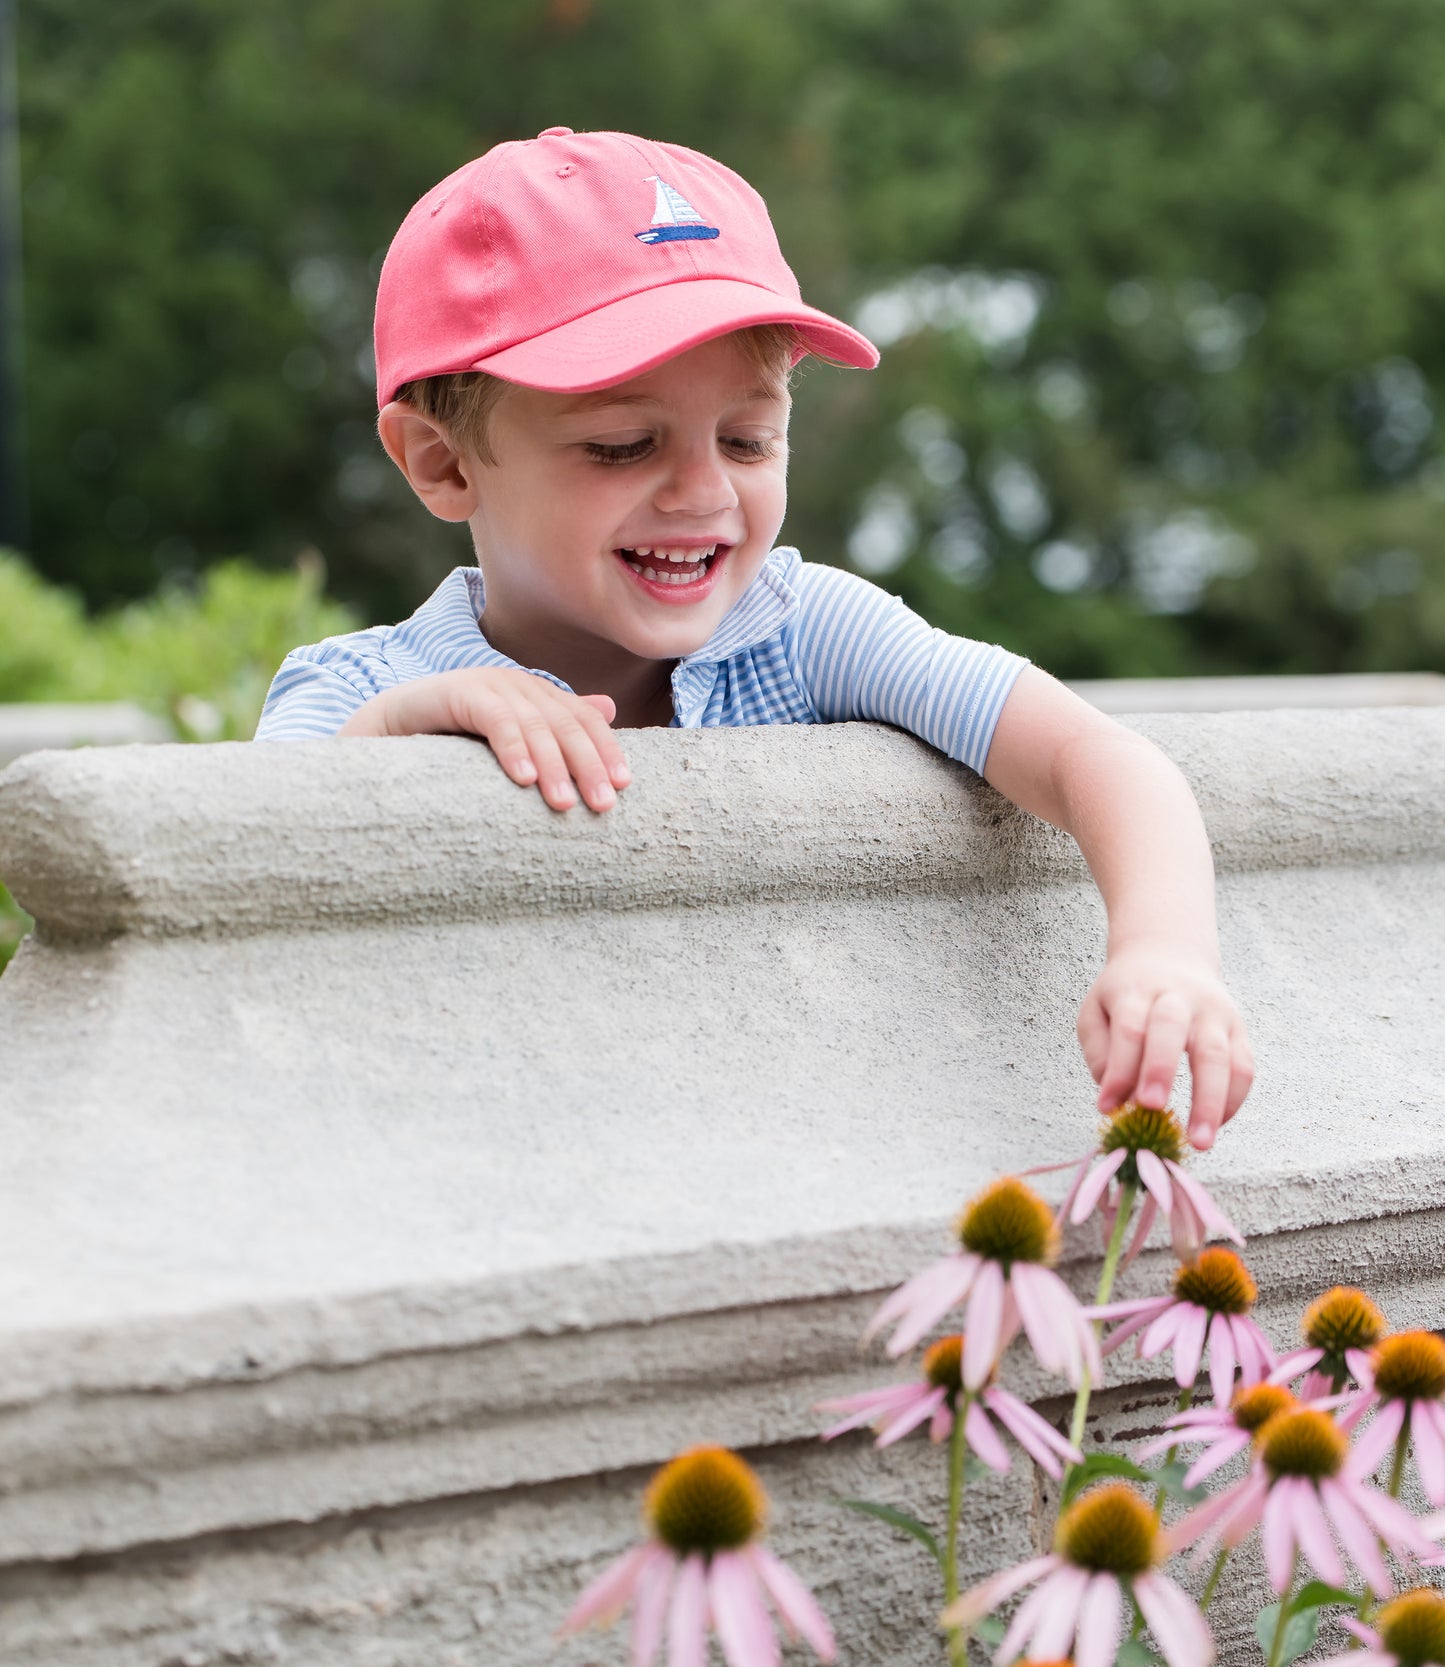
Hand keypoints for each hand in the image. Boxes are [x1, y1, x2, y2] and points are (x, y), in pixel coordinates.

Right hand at [337, 668, 630, 812]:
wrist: (388, 728)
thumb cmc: (454, 742)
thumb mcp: (511, 741)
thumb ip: (555, 728)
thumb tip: (610, 709)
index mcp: (537, 695)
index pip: (582, 720)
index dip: (606, 749)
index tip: (624, 785)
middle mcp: (518, 684)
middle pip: (566, 723)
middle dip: (588, 763)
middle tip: (603, 804)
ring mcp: (490, 684)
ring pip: (535, 724)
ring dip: (553, 765)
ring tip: (564, 802)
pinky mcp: (459, 691)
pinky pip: (494, 720)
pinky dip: (511, 748)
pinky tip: (524, 779)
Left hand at [1075, 939, 1253, 1151]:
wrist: (1169, 955)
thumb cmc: (1126, 995)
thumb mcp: (1096, 1011)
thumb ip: (1100, 1052)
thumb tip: (1112, 1097)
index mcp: (1135, 990)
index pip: (1128, 1028)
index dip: (1118, 1069)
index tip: (1107, 1106)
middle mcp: (1177, 996)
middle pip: (1172, 1030)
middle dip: (1161, 1070)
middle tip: (1151, 1109)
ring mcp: (1212, 1011)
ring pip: (1217, 1052)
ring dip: (1210, 1099)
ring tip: (1200, 1141)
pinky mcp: (1237, 1027)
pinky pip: (1244, 1065)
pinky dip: (1233, 1099)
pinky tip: (1217, 1125)